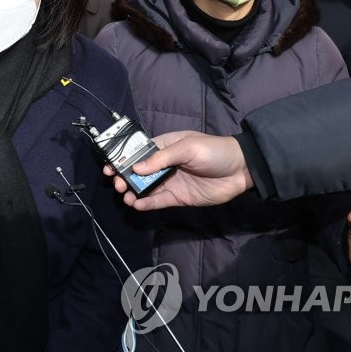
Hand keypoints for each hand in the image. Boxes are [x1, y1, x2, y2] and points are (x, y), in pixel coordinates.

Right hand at [105, 131, 253, 210]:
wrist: (240, 170)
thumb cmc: (214, 151)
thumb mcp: (188, 148)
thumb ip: (162, 158)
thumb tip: (136, 167)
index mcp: (165, 146)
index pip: (139, 152)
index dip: (123, 158)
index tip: (110, 166)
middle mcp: (164, 164)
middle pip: (138, 171)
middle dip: (125, 177)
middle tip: (118, 184)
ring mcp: (170, 181)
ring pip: (146, 187)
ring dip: (133, 191)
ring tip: (125, 196)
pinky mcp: (178, 197)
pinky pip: (158, 201)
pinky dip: (146, 203)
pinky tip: (136, 204)